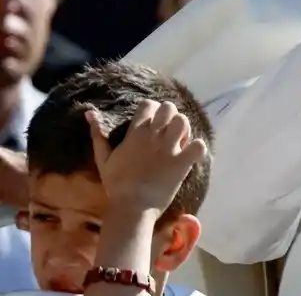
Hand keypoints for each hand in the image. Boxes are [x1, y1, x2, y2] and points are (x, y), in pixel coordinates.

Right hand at [88, 102, 207, 213]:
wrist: (131, 207)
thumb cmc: (116, 184)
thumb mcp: (103, 159)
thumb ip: (97, 135)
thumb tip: (90, 113)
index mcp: (136, 133)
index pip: (149, 105)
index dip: (153, 109)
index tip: (152, 121)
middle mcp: (154, 136)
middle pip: (169, 108)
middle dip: (170, 115)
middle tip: (168, 130)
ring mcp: (170, 149)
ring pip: (184, 121)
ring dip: (184, 128)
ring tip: (179, 140)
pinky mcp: (182, 163)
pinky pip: (199, 145)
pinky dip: (197, 148)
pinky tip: (190, 154)